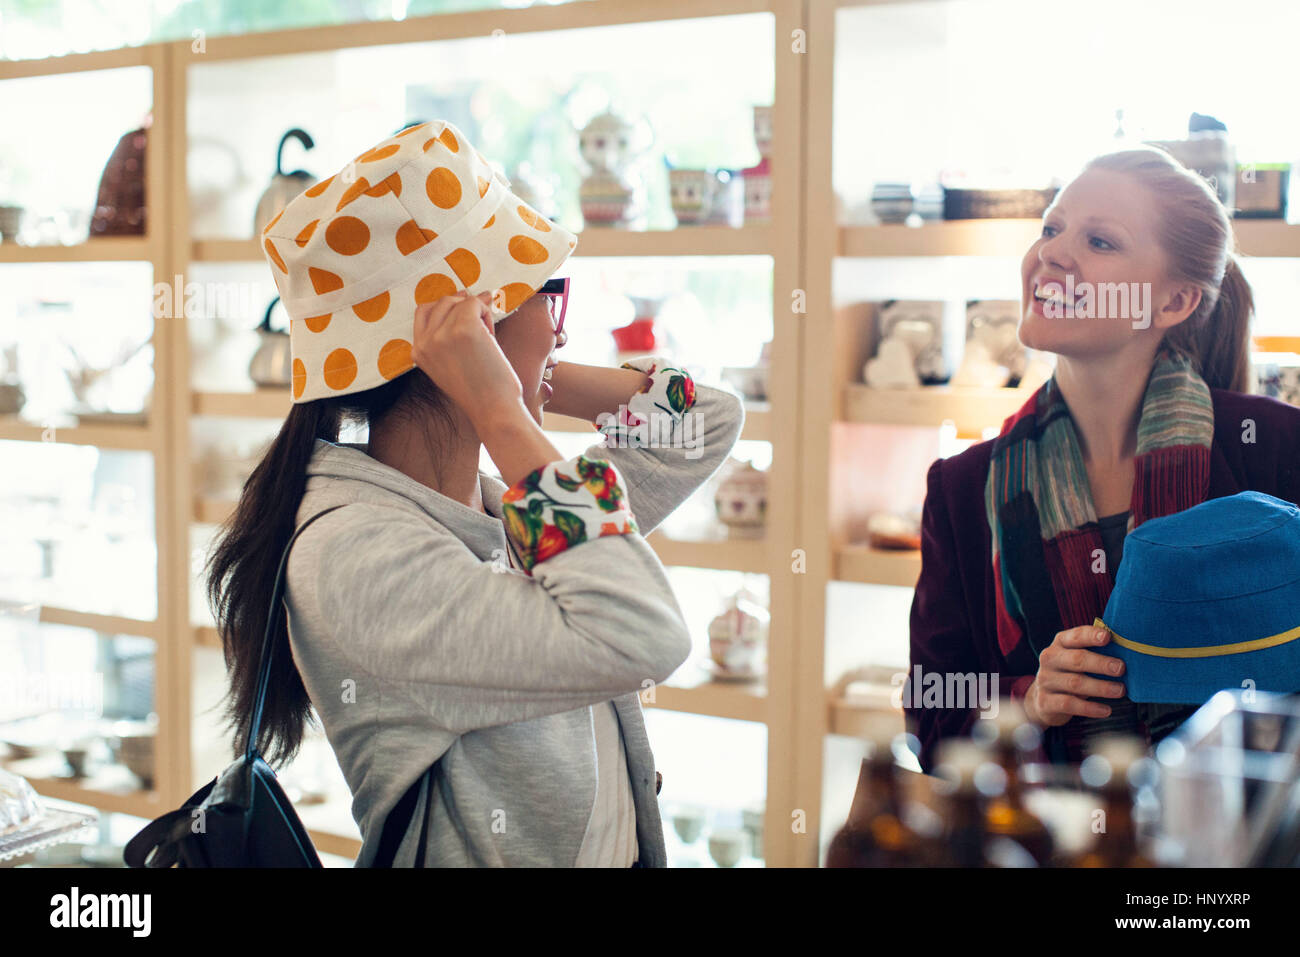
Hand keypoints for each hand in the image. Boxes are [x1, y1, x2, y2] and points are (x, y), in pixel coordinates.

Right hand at [412, 290, 523, 426]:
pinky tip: (492, 336)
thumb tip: (463, 298)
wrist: (493, 410)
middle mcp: (426, 342)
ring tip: (488, 336)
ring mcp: (442, 334)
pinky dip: (488, 314)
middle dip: (465, 305)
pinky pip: (476, 303)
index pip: (423, 311)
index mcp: (418, 352)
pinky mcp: (464, 328)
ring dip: (480, 312)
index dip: (447, 306)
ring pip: (461, 302)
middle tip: (483, 318)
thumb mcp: (450, 365)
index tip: (465, 307)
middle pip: (443, 302)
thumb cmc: (479, 391)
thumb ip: (446, 338)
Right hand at [1023, 625, 1125, 727]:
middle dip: (1101, 664)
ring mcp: (1046, 680)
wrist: (1043, 699)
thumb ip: (1096, 652)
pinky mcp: (1046, 701)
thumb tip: (1129, 651)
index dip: (1091, 635)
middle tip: (1121, 668)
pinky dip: (1090, 708)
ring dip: (1100, 687)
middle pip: (1076, 659)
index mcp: (1060, 643)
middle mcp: (1050, 659)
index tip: (1108, 637)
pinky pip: (1070, 704)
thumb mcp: (1077, 659)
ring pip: (1075, 683)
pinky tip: (1106, 710)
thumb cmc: (1070, 673)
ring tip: (1120, 690)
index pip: (1076, 636)